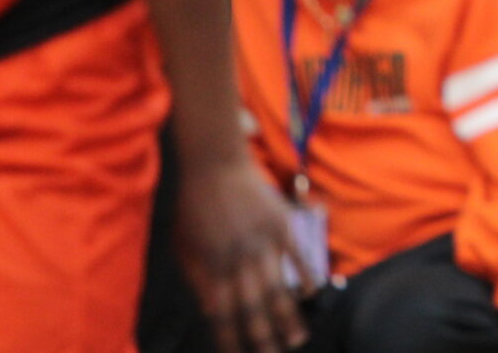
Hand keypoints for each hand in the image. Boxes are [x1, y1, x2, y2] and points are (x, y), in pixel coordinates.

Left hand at [176, 159, 308, 352]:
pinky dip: (306, 276)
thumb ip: (197, 279)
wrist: (214, 163)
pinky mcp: (280, 224)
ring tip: (297, 338)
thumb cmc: (195, 205)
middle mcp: (237, 259)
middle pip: (252, 308)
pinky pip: (297, 255)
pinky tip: (313, 295)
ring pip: (277, 288)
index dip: (231, 338)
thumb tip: (211, 310)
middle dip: (263, 337)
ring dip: (287, 317)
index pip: (222, 313)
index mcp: (210, 266)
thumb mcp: (184, 245)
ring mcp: (261, 242)